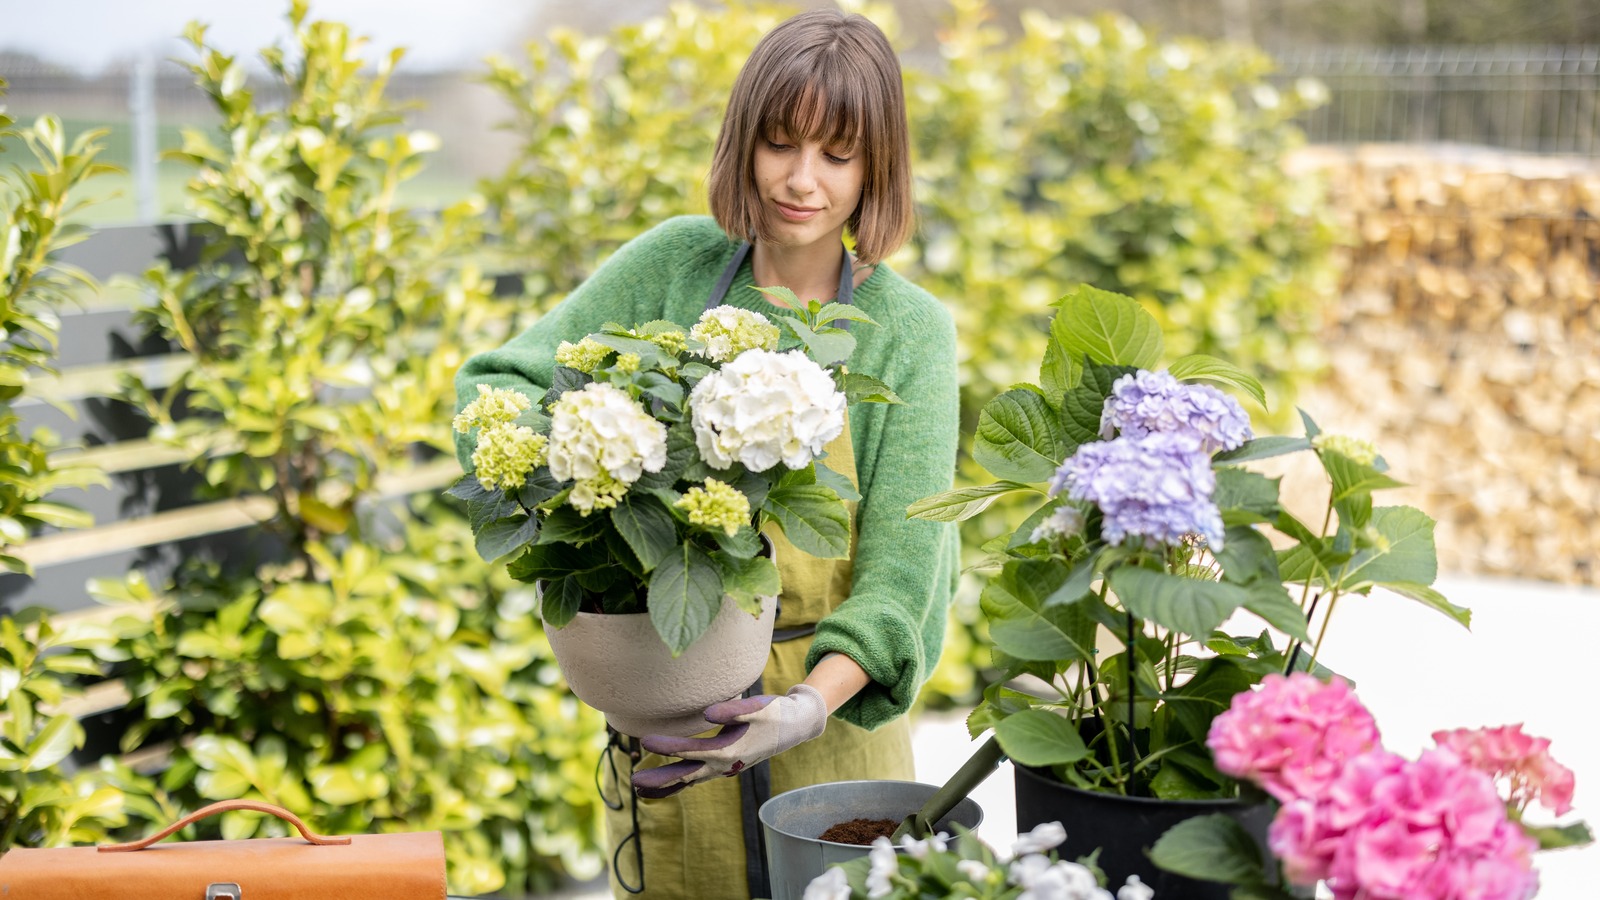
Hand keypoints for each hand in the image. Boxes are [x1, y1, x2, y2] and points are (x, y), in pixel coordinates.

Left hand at [631, 684, 827, 798]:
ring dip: (666, 786)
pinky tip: (665, 785)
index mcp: (730, 751)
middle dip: (661, 778)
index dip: (669, 747)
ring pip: (691, 780)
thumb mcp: (759, 707)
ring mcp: (725, 768)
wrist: (796, 725)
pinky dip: (679, 783)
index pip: (693, 751)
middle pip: (687, 775)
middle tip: (633, 780)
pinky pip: (697, 778)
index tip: (646, 740)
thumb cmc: (776, 712)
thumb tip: (707, 713)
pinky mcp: (725, 765)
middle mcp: (725, 765)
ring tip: (640, 789)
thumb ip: (733, 710)